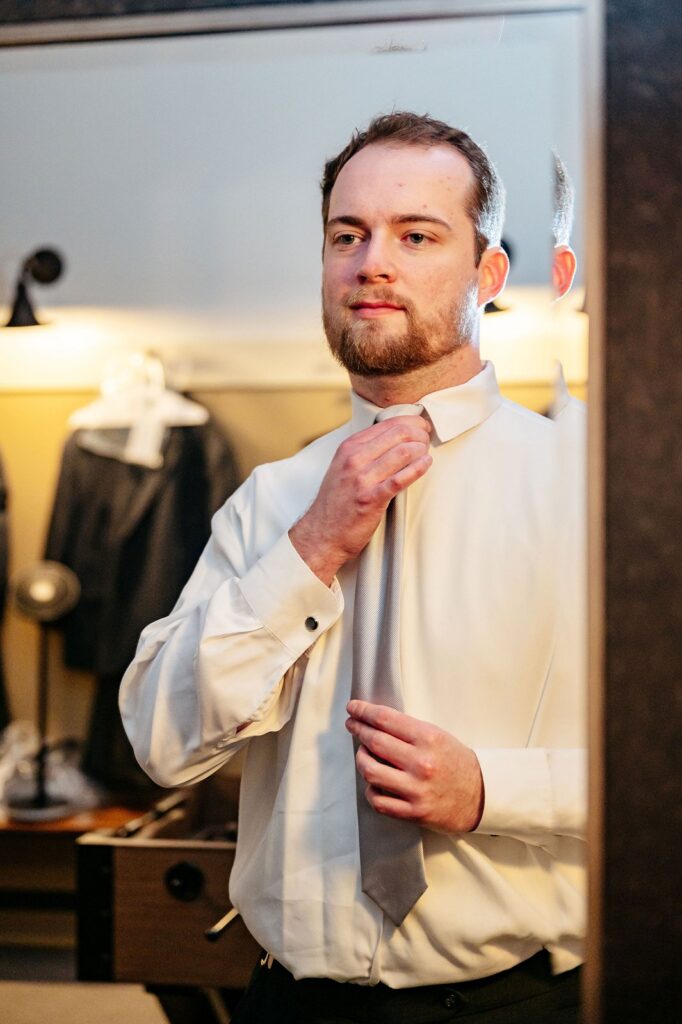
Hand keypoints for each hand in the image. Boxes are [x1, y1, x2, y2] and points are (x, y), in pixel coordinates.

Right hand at [289, 415, 430, 584]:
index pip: (387, 424)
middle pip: (398, 434)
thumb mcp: (342, 467)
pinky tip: (426, 465)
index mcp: (348, 447)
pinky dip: (418, 469)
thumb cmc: (336, 502)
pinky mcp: (371, 499)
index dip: (411, 422)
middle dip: (419, 434)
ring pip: (403, 452)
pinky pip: (401, 479)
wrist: (321, 534)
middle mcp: (354, 459)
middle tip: (427, 439)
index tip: (422, 427)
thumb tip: (393, 438)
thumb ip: (363, 451)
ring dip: (421, 450)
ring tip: (426, 454)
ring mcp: (362, 479)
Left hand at [345, 700, 483, 833]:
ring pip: (371, 772)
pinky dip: (370, 790)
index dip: (364, 711)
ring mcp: (416, 789)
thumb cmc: (456, 762)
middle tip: (351, 725)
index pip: (386, 720)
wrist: (481, 795)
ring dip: (361, 760)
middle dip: (358, 730)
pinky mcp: (414, 812)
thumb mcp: (438, 736)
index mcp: (429, 738)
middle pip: (375, 742)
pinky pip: (379, 801)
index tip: (353, 708)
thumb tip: (374, 722)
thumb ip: (408, 730)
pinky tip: (373, 783)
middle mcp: (421, 763)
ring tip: (363, 754)